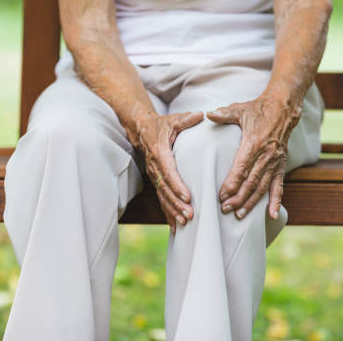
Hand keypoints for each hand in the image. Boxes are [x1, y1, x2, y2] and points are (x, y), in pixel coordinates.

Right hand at [130, 111, 203, 232]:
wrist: (141, 129)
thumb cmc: (162, 124)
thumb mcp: (174, 119)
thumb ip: (187, 119)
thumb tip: (202, 114)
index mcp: (160, 151)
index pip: (168, 171)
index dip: (177, 185)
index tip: (188, 197)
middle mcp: (155, 166)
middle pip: (165, 188)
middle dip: (177, 204)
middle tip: (191, 215)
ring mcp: (154, 175)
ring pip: (163, 196)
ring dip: (173, 211)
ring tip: (186, 223)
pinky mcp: (156, 181)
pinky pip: (161, 199)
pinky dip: (168, 213)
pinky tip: (177, 228)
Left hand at [206, 92, 301, 219]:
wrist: (283, 109)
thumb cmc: (258, 110)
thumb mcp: (239, 109)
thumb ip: (224, 114)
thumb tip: (207, 114)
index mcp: (254, 143)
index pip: (242, 168)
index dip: (232, 183)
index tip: (221, 195)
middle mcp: (266, 156)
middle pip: (251, 182)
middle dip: (238, 197)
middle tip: (225, 209)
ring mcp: (275, 163)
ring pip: (262, 187)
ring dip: (251, 202)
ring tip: (239, 214)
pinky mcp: (281, 166)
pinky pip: (278, 186)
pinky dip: (275, 201)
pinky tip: (271, 215)